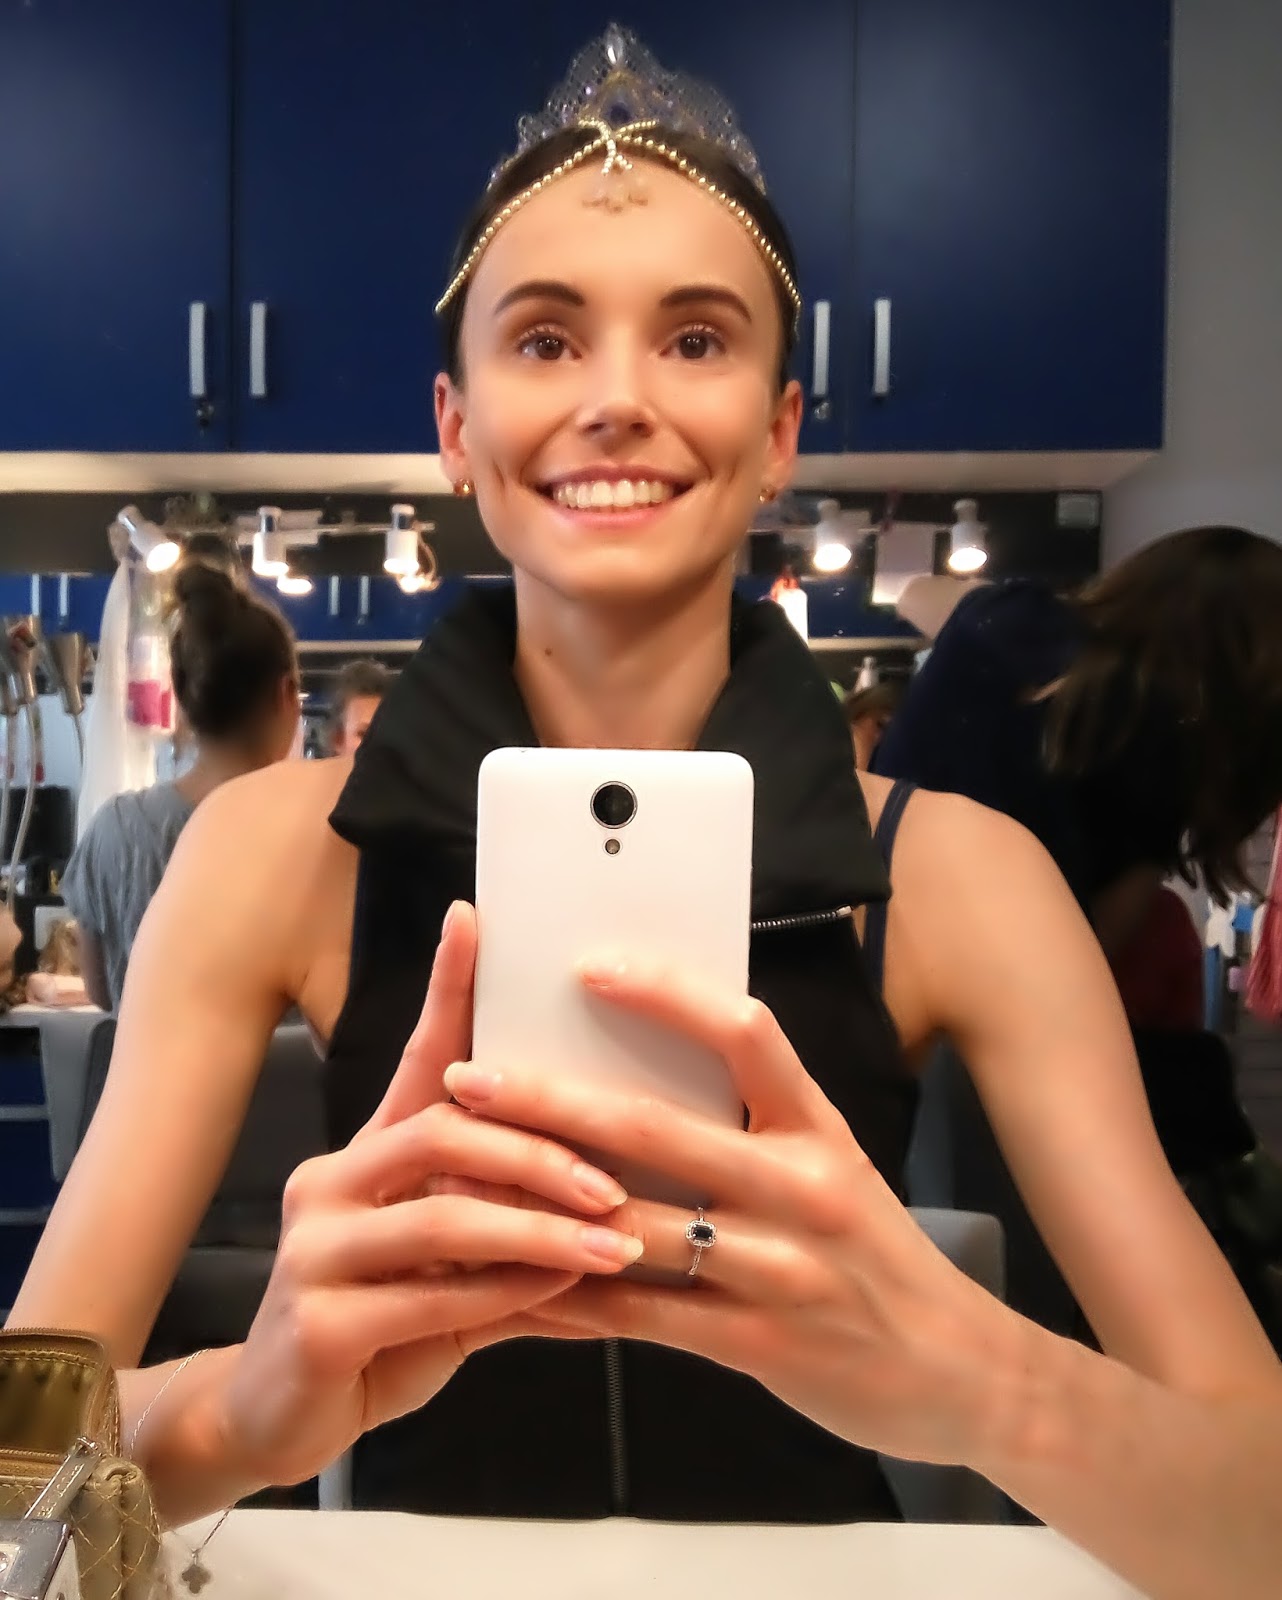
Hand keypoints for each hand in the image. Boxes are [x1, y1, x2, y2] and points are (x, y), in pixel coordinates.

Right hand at [219, 904, 642, 1487]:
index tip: (475, 921)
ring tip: (615, 1240)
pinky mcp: (316, 1324)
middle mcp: (330, 1183)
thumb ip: (508, 1224)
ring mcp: (314, 1251)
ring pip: (442, 1216)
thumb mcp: (446, 1265)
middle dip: (538, 1148)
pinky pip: (430, 1298)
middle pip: (441, 1130)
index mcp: (366, 1156)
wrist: (274, 1418)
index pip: (415, 1057)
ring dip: (541, 1228)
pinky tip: (564, 1293)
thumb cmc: (377, 1325)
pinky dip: (507, 1293)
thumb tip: (613, 1194)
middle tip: (614, 1177)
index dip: (445, 988)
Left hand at [443, 959, 1023, 1470]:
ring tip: (463, 1181)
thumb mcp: (836, 1169)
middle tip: (470, 1077)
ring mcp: (781, 1270)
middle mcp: (802, 1188)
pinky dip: (571, 1298)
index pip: (744, 1034)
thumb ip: (758, 1125)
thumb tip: (652, 1070)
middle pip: (659, 1131)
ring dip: (539, 1204)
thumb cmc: (876, 1255)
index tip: (588, 966)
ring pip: (634, 1226)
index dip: (665, 994)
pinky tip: (512, 1285)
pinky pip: (641, 1316)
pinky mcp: (759, 1344)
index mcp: (818, 1129)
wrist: (960, 1371)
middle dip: (552, 1101)